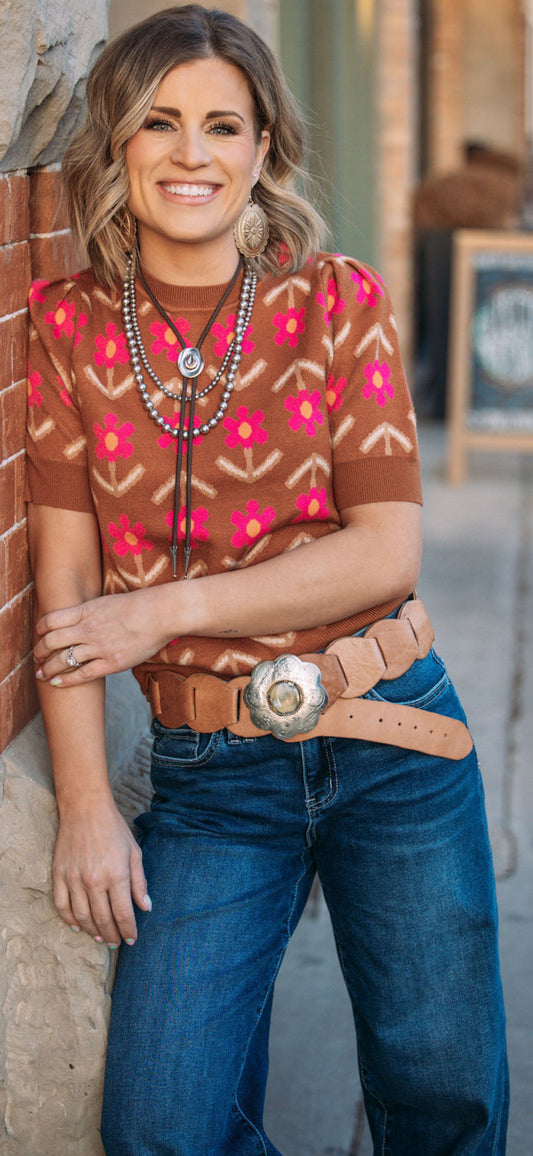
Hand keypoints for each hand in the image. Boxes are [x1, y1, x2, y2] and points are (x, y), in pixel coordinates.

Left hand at [34, 587, 172, 684]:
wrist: (161, 614)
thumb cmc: (138, 606)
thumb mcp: (106, 601)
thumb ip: (89, 611)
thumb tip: (76, 619)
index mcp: (86, 611)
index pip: (51, 620)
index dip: (39, 629)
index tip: (38, 635)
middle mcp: (88, 628)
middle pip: (52, 641)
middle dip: (39, 652)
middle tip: (36, 658)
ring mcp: (100, 646)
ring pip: (63, 660)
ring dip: (48, 668)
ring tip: (41, 673)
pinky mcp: (112, 662)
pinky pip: (82, 674)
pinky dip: (65, 680)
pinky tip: (56, 682)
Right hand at [53, 797, 150, 945]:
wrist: (85, 808)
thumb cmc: (114, 829)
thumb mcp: (134, 852)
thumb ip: (140, 882)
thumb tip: (146, 907)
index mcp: (116, 875)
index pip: (123, 914)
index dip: (128, 931)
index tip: (132, 939)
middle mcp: (94, 880)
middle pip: (103, 919)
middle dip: (111, 935)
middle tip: (116, 943)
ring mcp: (74, 878)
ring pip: (82, 917)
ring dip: (92, 931)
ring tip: (100, 937)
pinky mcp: (59, 874)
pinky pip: (62, 905)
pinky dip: (69, 920)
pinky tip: (78, 926)